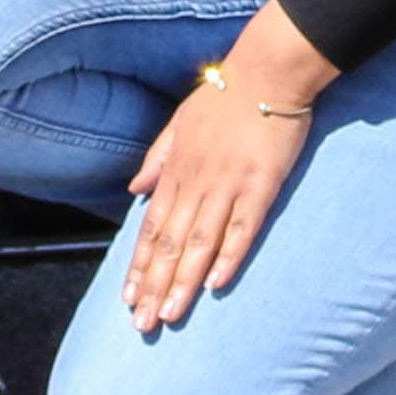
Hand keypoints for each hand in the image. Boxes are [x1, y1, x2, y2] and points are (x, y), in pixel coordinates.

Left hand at [123, 5, 338, 333]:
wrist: (267, 69)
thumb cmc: (225, 94)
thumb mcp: (179, 122)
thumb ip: (156, 159)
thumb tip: (134, 189)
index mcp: (176, 170)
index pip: (151, 227)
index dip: (139, 265)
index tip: (128, 298)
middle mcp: (196, 182)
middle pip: (169, 244)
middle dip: (154, 286)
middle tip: (143, 325)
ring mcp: (228, 185)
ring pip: (198, 244)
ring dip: (182, 283)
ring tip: (170, 316)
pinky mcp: (260, 186)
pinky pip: (241, 228)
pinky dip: (228, 257)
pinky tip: (215, 285)